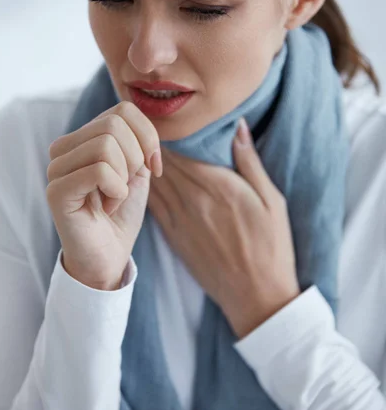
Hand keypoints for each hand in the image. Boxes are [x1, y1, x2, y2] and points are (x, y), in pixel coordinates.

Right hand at [46, 101, 161, 289]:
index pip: (123, 110)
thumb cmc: (122, 213)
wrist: (109, 255)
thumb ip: (139, 139)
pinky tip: (106, 206)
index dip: (148, 137)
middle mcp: (63, 148)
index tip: (152, 166)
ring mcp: (56, 168)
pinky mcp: (56, 191)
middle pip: (115, 125)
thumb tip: (146, 124)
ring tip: (113, 197)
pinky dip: (116, 191)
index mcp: (82, 137)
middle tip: (125, 185)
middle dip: (136, 158)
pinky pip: (99, 171)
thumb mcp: (137, 168)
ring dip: (123, 178)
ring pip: (106, 146)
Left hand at [148, 118, 299, 337]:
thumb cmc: (271, 246)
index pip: (184, 148)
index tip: (163, 113)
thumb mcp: (272, 200)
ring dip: (145, 160)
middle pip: (165, 160)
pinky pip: (153, 202)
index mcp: (219, 187)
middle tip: (144, 119)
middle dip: (153, 139)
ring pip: (155, 180)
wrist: (255, 295)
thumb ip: (250, 162)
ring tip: (137, 141)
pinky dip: (145, 185)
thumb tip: (237, 127)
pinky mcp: (173, 235)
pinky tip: (141, 174)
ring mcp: (180, 219)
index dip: (170, 128)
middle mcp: (194, 200)